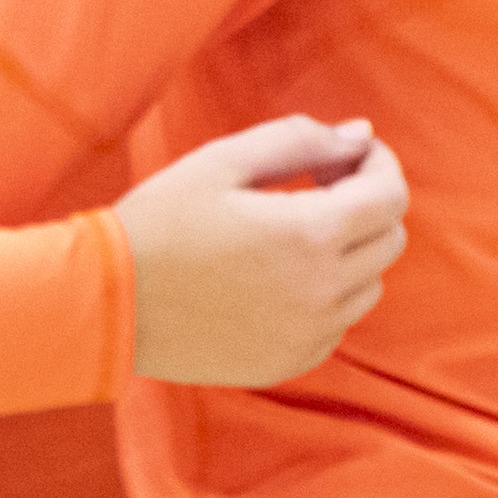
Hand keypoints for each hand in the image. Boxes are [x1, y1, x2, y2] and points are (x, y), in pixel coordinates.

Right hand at [116, 115, 402, 386]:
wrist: (106, 303)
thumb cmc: (159, 223)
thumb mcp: (224, 161)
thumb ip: (301, 140)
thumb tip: (360, 136)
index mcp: (311, 234)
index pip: (391, 195)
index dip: (378, 163)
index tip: (346, 152)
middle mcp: (322, 291)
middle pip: (390, 238)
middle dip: (367, 202)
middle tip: (316, 183)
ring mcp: (309, 334)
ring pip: (370, 283)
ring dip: (350, 250)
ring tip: (292, 230)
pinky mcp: (290, 361)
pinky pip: (338, 322)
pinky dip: (326, 293)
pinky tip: (276, 274)